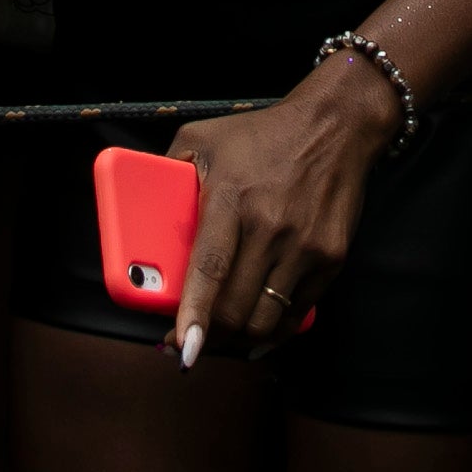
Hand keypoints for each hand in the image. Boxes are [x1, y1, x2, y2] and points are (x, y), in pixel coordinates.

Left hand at [165, 47, 402, 360]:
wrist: (335, 126)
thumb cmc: (262, 134)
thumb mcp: (202, 137)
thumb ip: (167, 170)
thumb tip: (136, 208)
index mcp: (231, 197)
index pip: (210, 267)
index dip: (195, 312)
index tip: (183, 345)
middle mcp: (270, 225)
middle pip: (236, 306)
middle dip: (209, 336)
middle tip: (190, 342)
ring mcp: (304, 244)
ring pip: (266, 319)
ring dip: (239, 338)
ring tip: (222, 334)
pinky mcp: (331, 256)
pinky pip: (298, 312)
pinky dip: (275, 330)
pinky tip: (258, 329)